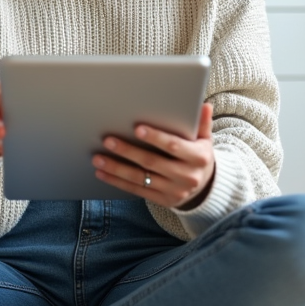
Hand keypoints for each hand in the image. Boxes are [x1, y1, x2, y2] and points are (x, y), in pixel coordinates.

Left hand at [92, 103, 215, 208]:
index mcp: (198, 158)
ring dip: (117, 168)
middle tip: (108, 140)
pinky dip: (118, 182)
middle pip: (152, 162)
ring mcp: (173, 191)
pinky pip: (137, 191)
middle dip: (128, 151)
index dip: (156, 138)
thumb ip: (203, 123)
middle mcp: (186, 176)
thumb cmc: (199, 156)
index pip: (174, 146)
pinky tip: (103, 173)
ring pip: (140, 178)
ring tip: (98, 158)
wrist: (205, 188)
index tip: (137, 129)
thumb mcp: (205, 140)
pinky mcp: (162, 200)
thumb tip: (204, 105)